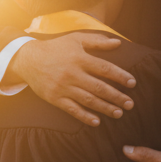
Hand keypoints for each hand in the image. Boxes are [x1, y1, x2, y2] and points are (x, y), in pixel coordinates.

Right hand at [8, 33, 135, 125]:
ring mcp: (63, 87)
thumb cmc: (55, 48)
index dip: (120, 76)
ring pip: (88, 100)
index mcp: (80, 58)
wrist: (28, 59)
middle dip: (117, 96)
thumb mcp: (76, 39)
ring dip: (105, 108)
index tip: (132, 83)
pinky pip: (72, 109)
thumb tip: (118, 43)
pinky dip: (85, 116)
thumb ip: (97, 41)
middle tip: (130, 104)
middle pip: (99, 87)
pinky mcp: (55, 98)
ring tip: (119, 113)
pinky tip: (97, 122)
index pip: (105, 69)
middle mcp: (73, 74)